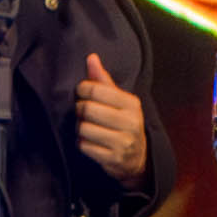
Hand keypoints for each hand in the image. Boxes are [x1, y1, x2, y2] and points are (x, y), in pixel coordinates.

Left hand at [73, 58, 151, 186]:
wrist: (137, 157)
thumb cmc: (123, 122)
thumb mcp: (119, 100)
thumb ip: (103, 80)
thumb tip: (91, 58)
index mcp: (131, 103)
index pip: (96, 90)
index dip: (82, 89)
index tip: (81, 93)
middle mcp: (130, 122)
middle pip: (87, 109)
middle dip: (79, 109)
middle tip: (82, 111)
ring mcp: (122, 142)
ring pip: (83, 128)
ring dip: (79, 127)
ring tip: (86, 127)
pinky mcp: (112, 158)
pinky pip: (84, 146)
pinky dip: (81, 143)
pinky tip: (88, 141)